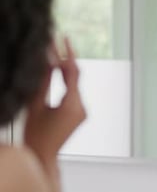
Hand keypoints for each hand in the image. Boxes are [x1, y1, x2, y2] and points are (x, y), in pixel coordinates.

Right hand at [24, 37, 85, 161]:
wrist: (43, 156)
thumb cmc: (35, 134)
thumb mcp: (35, 106)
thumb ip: (42, 82)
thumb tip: (46, 61)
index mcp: (72, 106)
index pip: (73, 73)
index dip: (68, 53)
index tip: (64, 38)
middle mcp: (82, 107)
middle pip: (75, 76)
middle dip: (64, 59)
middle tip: (53, 43)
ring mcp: (82, 110)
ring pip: (74, 83)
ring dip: (63, 70)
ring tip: (51, 54)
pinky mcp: (79, 112)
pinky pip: (73, 92)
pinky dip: (64, 81)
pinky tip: (56, 71)